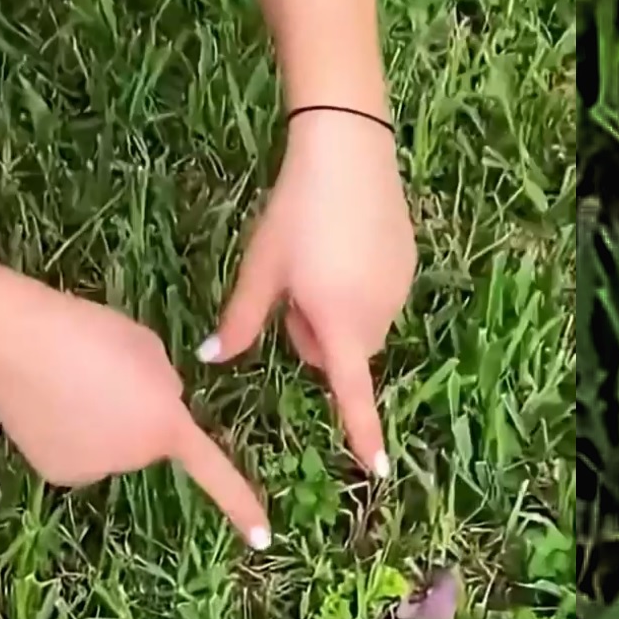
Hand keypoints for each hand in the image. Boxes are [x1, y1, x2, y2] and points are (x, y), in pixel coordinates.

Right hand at [0, 284, 272, 547]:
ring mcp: (95, 471)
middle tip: (102, 374)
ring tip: (70, 383)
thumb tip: (153, 408)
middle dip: (134, 414)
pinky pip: (76, 452)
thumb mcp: (147, 350)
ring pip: (109, 445)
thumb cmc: (92, 334)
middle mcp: (135, 459)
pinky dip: (67, 434)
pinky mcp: (58, 473)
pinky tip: (49, 404)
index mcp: (167, 426)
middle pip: (145, 438)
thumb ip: (163, 385)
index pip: (212, 470)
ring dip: (99, 422)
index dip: (240, 504)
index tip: (264, 540)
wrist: (20, 345)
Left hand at [200, 109, 415, 475]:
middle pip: (342, 352)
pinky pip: (376, 295)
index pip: (351, 392)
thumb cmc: (296, 213)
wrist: (348, 149)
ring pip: (358, 323)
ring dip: (336, 310)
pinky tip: (342, 241)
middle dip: (316, 335)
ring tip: (317, 256)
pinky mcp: (409, 265)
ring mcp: (399, 289)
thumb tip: (209, 359)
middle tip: (291, 287)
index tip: (377, 469)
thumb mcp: (262, 268)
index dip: (362, 432)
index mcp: (340, 323)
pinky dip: (356, 285)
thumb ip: (239, 322)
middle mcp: (378, 314)